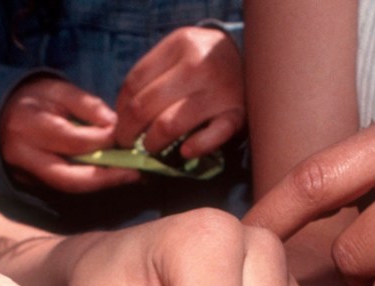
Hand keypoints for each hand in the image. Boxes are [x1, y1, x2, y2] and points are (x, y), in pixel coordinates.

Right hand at [0, 77, 142, 192]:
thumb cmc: (33, 99)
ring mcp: (25, 174)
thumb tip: (114, 125)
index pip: (75, 141)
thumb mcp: (58, 89)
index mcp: (29, 125)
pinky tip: (110, 175)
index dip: (104, 140)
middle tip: (136, 173)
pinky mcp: (30, 183)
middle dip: (107, 178)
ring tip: (129, 176)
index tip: (126, 135)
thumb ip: (87, 105)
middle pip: (70, 178)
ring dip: (101, 183)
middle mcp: (24, 155)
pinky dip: (89, 182)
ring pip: (68, 187)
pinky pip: (63, 186)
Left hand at [115, 26, 244, 157]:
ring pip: (168, 125)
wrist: (255, 57)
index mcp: (180, 45)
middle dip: (128, 131)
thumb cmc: (204, 60)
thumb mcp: (178, 52)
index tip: (120, 125)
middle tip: (127, 143)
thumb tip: (122, 115)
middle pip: (145, 107)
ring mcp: (219, 91)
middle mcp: (199, 66)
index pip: (134, 84)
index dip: (120, 110)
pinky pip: (211, 137)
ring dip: (152, 144)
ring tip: (150, 148)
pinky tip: (184, 151)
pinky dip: (195, 148)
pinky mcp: (237, 114)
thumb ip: (151, 75)